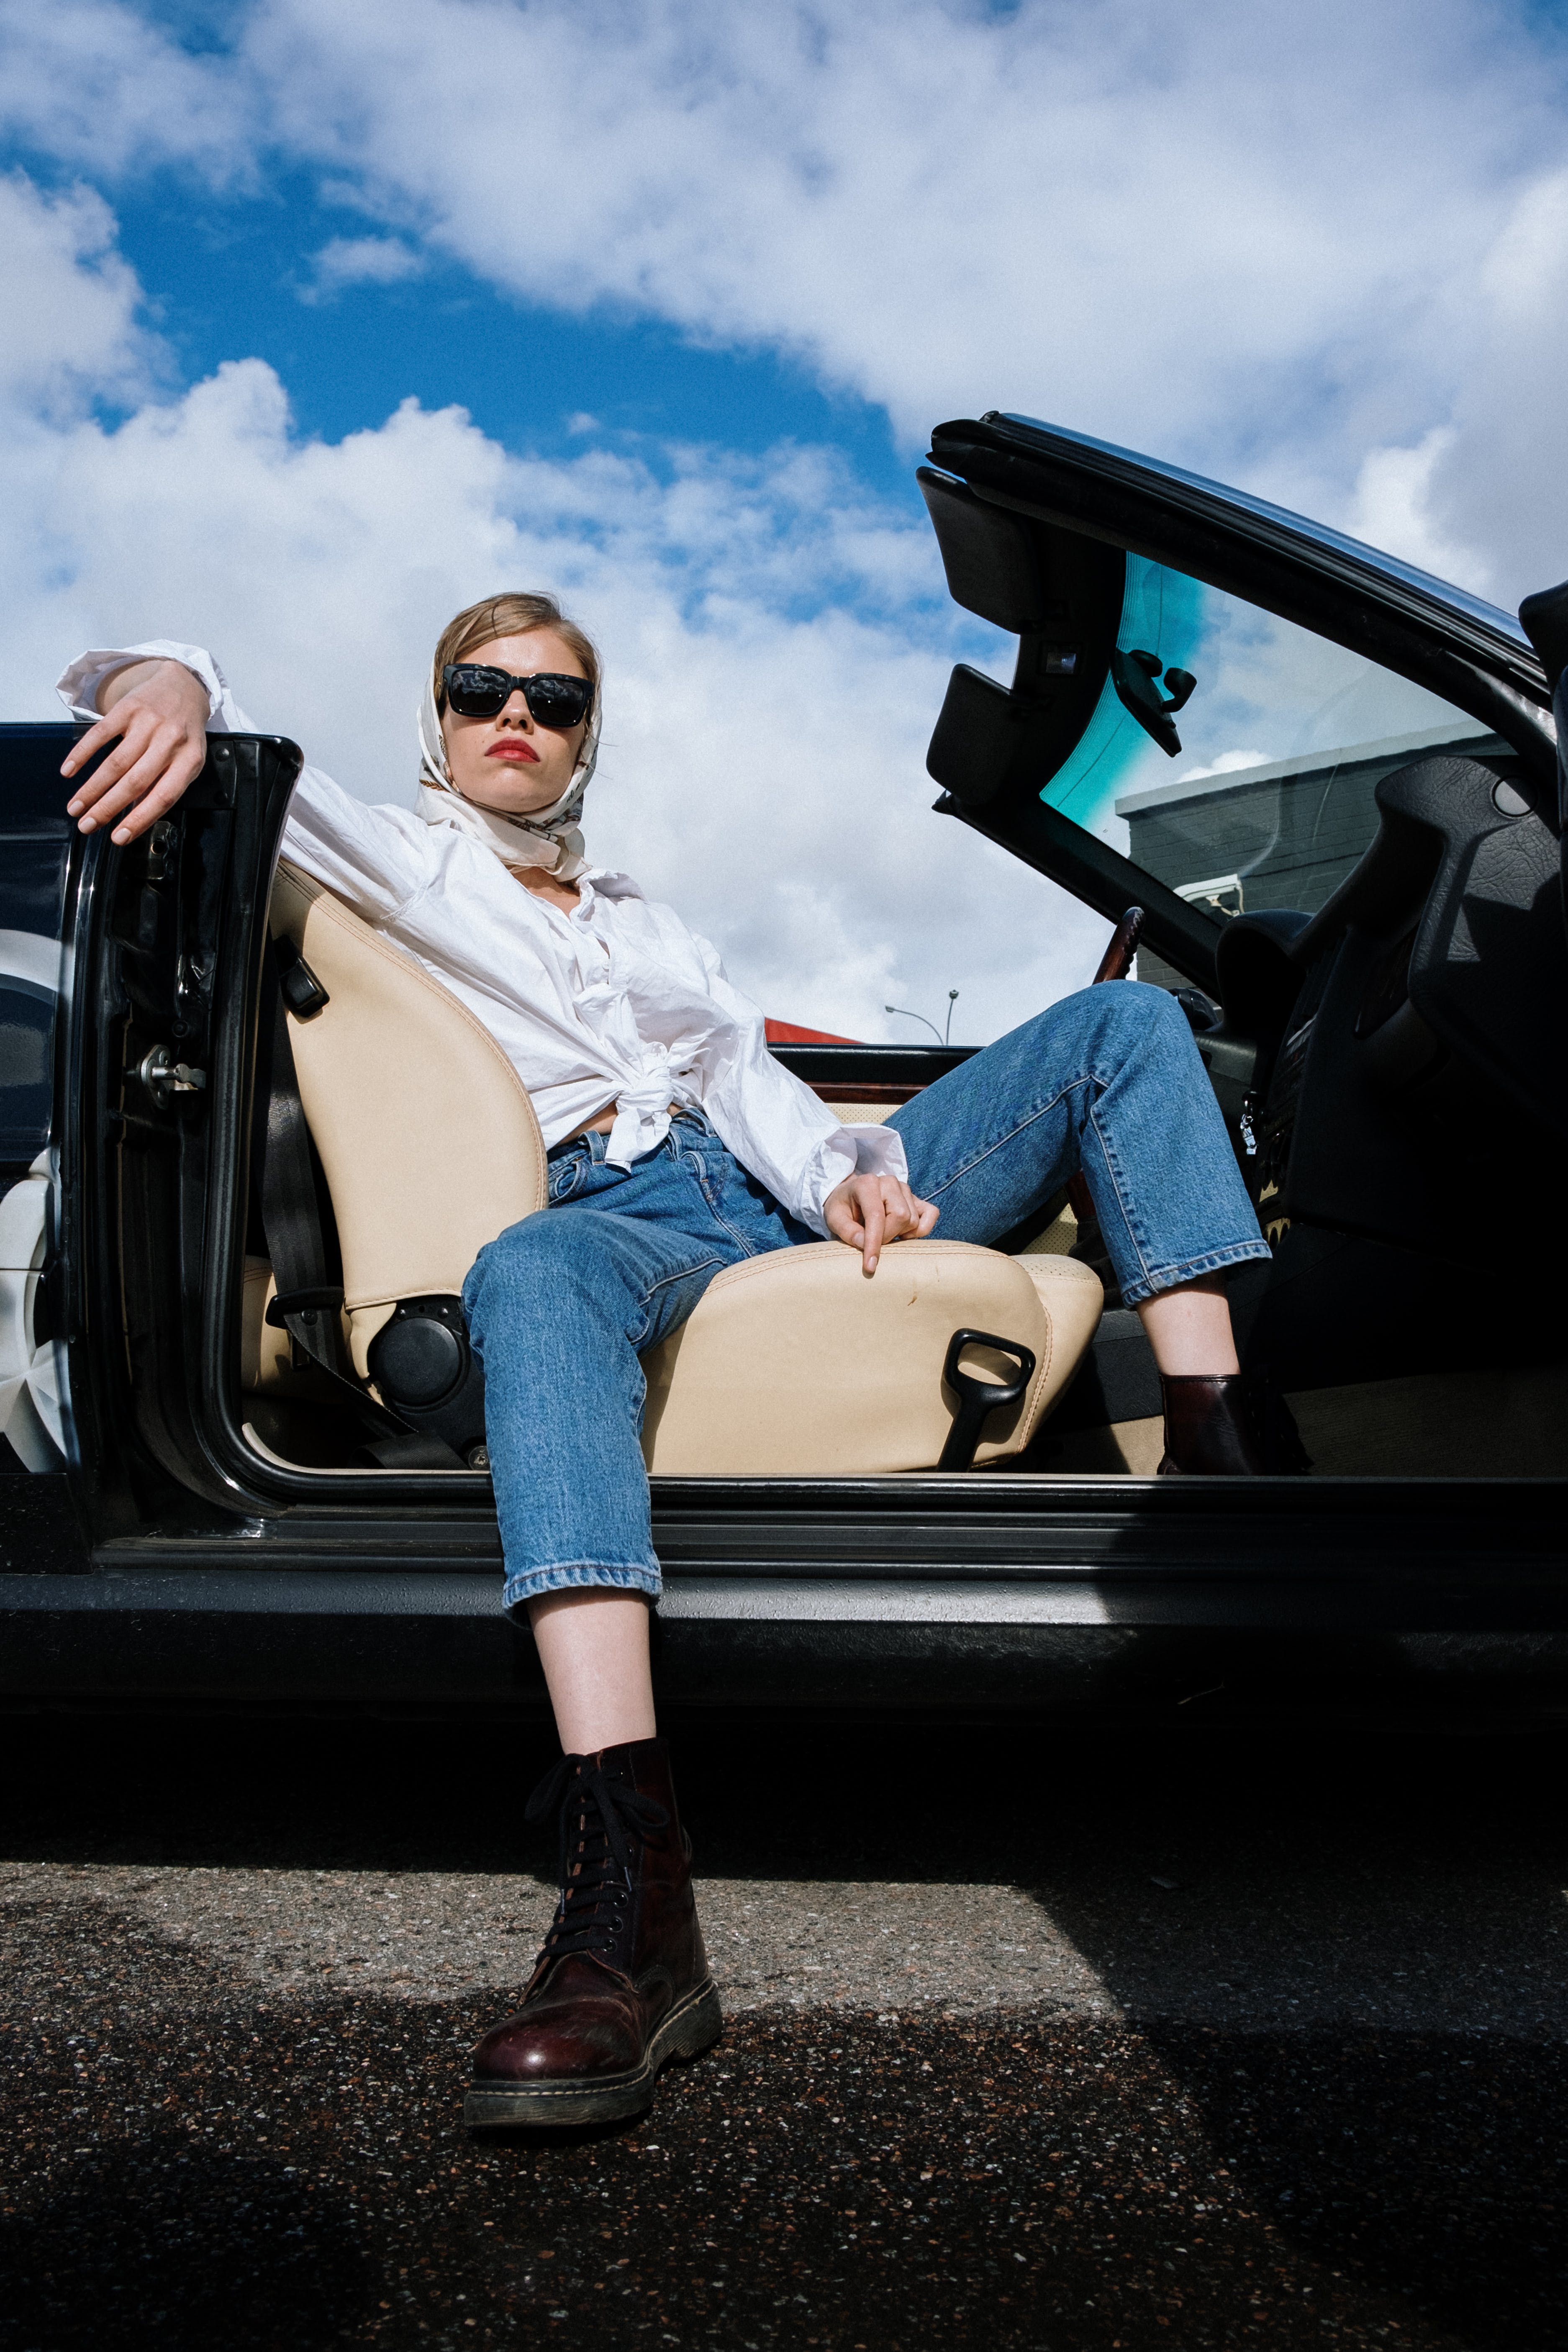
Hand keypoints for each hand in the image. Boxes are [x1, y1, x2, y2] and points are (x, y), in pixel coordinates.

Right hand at [61, 658, 210, 844]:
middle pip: (134, 782)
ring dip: (91, 788)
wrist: (183, 685)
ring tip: (75, 807)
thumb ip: (165, 786)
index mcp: (189, 760)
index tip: (117, 837)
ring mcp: (149, 722)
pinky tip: (69, 771)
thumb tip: (135, 815)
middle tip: (86, 825)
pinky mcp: (128, 707)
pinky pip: (100, 733)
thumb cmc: (184, 733)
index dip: (139, 819)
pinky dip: (82, 754)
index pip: (164, 797)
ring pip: (115, 762)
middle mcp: (170, 741)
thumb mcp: (187, 760)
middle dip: (107, 808)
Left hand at [822, 1169, 938, 1274]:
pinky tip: (903, 1234)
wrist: (850, 1195)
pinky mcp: (916, 1198)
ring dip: (899, 1234)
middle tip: (873, 1242)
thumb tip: (864, 1244)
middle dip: (888, 1237)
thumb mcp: (834, 1219)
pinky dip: (920, 1230)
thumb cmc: (842, 1207)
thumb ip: (847, 1231)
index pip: (876, 1216)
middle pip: (901, 1217)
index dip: (874, 1243)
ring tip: (884, 1234)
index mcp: (867, 1184)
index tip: (870, 1266)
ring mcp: (905, 1189)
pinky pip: (931, 1214)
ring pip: (913, 1220)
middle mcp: (889, 1182)